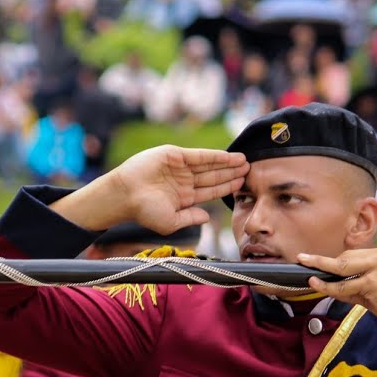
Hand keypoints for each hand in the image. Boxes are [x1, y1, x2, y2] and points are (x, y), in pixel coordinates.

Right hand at [54, 145, 247, 232]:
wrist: (125, 195)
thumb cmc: (144, 212)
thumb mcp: (170, 222)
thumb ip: (190, 219)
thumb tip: (207, 218)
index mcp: (183, 197)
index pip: (211, 191)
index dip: (227, 187)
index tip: (242, 184)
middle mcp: (183, 181)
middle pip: (213, 177)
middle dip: (231, 173)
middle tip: (251, 170)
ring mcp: (179, 167)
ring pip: (209, 165)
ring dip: (227, 163)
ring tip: (244, 162)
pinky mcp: (175, 155)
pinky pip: (199, 155)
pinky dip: (215, 156)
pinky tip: (229, 157)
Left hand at [297, 247, 376, 328]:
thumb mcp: (374, 288)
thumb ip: (354, 283)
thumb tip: (326, 283)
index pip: (352, 256)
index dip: (333, 261)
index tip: (313, 259)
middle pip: (345, 258)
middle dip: (323, 263)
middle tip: (303, 260)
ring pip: (342, 269)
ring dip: (323, 275)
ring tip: (308, 276)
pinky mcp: (374, 280)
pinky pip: (346, 285)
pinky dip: (331, 288)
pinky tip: (319, 286)